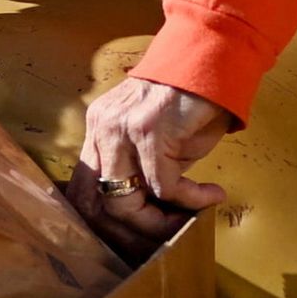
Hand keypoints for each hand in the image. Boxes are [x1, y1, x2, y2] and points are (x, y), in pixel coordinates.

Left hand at [63, 75, 234, 257]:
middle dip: (132, 232)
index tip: (140, 240)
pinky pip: (164, 186)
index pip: (82, 192)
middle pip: (96, 204)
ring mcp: (121, 128)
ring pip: (124, 202)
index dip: (107, 225)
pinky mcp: (150, 130)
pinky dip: (191, 199)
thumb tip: (151, 215)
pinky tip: (210, 194)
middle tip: (167, 235)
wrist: (214, 58)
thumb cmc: (191, 102)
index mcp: (98, 130)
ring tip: (189, 219)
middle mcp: (102, 128)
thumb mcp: (158, 140)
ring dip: (159, 222)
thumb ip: (144, 171)